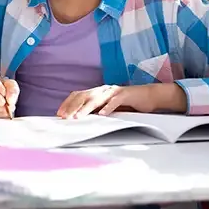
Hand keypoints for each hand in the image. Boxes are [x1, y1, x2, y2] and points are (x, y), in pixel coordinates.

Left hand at [56, 82, 187, 119]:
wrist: (149, 96)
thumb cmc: (128, 104)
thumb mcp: (109, 107)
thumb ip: (97, 110)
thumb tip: (80, 118)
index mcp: (98, 92)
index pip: (78, 95)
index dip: (68, 103)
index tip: (59, 114)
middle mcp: (103, 89)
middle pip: (84, 96)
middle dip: (72, 107)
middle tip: (64, 117)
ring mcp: (114, 91)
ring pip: (96, 98)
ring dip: (86, 108)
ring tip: (78, 117)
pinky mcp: (125, 95)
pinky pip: (115, 101)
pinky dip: (108, 108)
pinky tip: (102, 115)